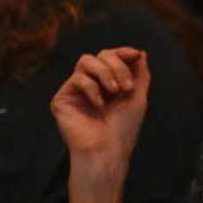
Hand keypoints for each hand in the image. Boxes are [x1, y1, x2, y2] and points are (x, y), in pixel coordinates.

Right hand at [50, 47, 150, 183]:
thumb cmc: (123, 128)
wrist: (107, 150)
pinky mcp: (62, 98)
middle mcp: (91, 84)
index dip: (122, 52)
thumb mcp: (137, 97)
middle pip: (101, 55)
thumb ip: (139, 74)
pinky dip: (93, 89)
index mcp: (108, 83)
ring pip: (86, 61)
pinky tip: (99, 106)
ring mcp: (75, 90)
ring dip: (106, 72)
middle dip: (117, 66)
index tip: (135, 54)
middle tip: (126, 88)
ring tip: (115, 91)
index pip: (111, 57)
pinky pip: (77, 79)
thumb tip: (140, 52)